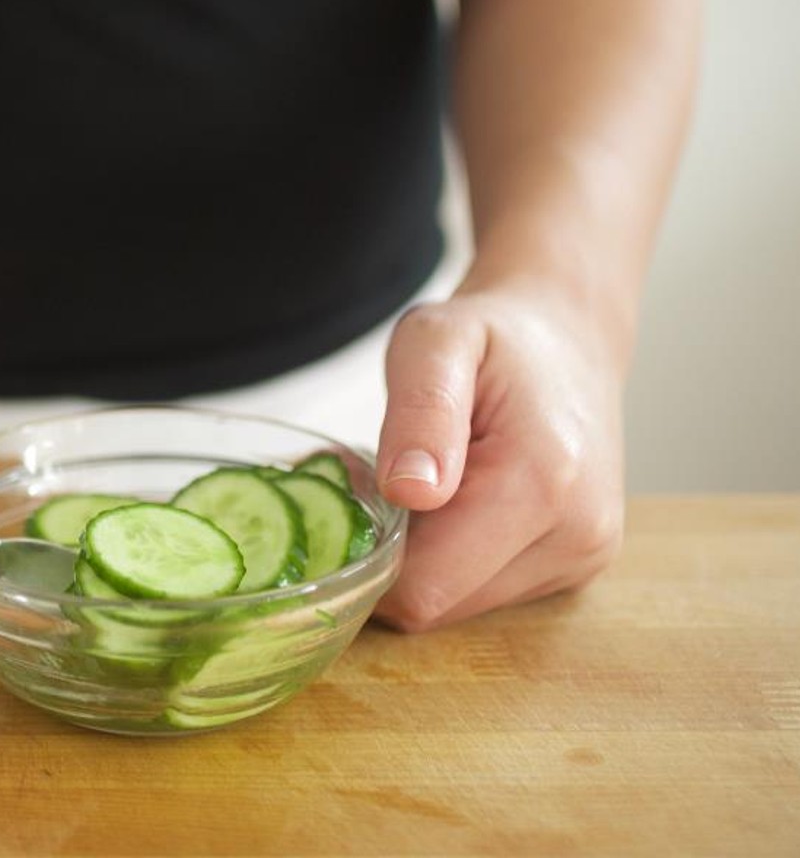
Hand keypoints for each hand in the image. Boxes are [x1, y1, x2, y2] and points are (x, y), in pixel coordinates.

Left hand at [371, 284, 625, 630]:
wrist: (569, 337)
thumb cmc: (493, 334)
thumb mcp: (437, 339)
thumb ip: (422, 411)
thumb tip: (409, 492)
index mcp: (542, 482)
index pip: (424, 585)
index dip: (369, 551)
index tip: (357, 486)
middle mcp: (577, 536)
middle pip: (436, 603)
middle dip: (392, 553)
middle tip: (386, 474)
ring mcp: (582, 558)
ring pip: (457, 605)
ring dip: (423, 556)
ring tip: (426, 480)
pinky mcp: (575, 567)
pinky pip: (483, 592)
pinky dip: (453, 556)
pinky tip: (456, 498)